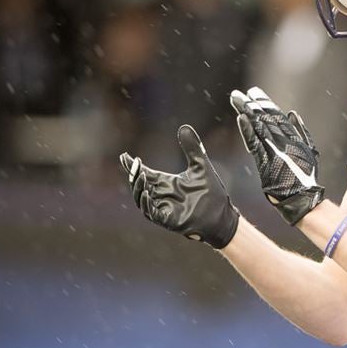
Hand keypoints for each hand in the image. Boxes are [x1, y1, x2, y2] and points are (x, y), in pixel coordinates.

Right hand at [119, 125, 239, 247]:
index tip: (124, 156)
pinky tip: (147, 193)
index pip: (145, 173)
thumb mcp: (201, 166)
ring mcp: (163, 208)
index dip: (133, 166)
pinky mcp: (167, 220)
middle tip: (133, 163)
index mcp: (167, 183)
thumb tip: (184, 127)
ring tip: (140, 175)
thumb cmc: (211, 194)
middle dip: (133, 175)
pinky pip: (151, 212)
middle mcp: (162, 195)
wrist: (222, 215)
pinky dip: (147, 204)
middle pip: (139, 185)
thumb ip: (192, 148)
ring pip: (141, 199)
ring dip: (138, 188)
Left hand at [231, 86, 324, 224]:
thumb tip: (293, 114)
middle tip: (239, 93)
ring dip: (247, 112)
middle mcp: (284, 142)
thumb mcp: (310, 151)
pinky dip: (248, 131)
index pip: (276, 117)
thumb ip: (302, 131)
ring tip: (237, 100)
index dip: (264, 103)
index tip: (254, 93)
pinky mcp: (266, 163)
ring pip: (259, 128)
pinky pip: (254, 144)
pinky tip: (241, 119)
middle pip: (266, 118)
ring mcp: (275, 151)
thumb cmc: (306, 177)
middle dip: (252, 104)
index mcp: (293, 138)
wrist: (303, 198)